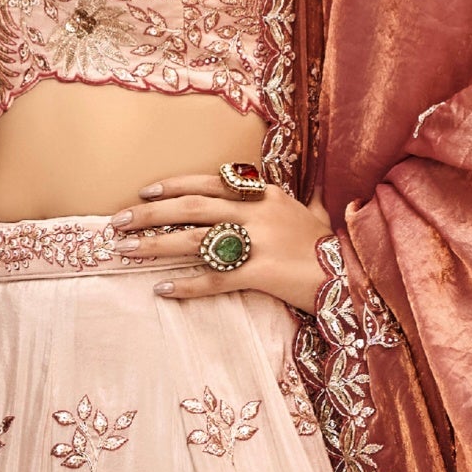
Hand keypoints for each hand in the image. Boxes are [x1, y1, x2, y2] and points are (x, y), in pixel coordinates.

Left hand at [110, 167, 333, 314]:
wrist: (354, 275)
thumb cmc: (330, 246)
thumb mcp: (314, 211)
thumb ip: (304, 198)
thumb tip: (310, 186)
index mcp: (265, 193)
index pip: (208, 181)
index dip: (173, 186)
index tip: (144, 192)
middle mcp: (257, 212)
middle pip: (191, 207)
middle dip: (149, 213)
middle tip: (117, 222)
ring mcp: (258, 242)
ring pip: (194, 240)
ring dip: (155, 245)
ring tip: (126, 251)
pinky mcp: (261, 273)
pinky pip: (214, 280)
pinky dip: (186, 285)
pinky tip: (162, 289)